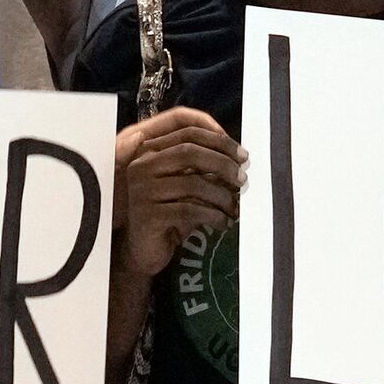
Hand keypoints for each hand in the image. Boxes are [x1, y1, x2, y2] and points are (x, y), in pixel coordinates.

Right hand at [111, 106, 241, 278]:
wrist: (144, 249)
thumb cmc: (169, 215)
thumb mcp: (185, 187)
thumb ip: (202, 169)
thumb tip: (237, 161)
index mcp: (150, 153)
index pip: (187, 133)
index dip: (218, 140)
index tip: (241, 155)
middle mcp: (141, 167)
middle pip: (189, 152)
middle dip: (222, 164)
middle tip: (242, 179)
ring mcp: (142, 191)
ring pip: (192, 183)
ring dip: (221, 196)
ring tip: (234, 208)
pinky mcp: (148, 216)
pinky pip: (189, 210)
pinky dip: (213, 216)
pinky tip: (223, 223)